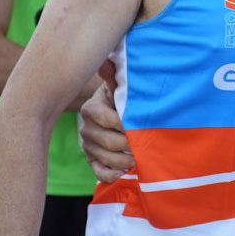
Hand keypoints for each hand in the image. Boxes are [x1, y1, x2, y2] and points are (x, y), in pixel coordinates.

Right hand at [79, 62, 132, 182]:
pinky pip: (99, 172)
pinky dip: (113, 175)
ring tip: (142, 158)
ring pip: (107, 159)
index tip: (142, 125)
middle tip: (148, 144)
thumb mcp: (116, 84)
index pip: (108, 119)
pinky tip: (127, 171)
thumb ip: (113, 76)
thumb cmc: (118, 94)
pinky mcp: (92, 160)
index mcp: (91, 108)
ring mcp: (88, 146)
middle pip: (109, 142)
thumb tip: (106, 61)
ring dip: (126, 161)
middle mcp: (86, 129)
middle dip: (131, 144)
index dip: (126, 124)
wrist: (109, 108)